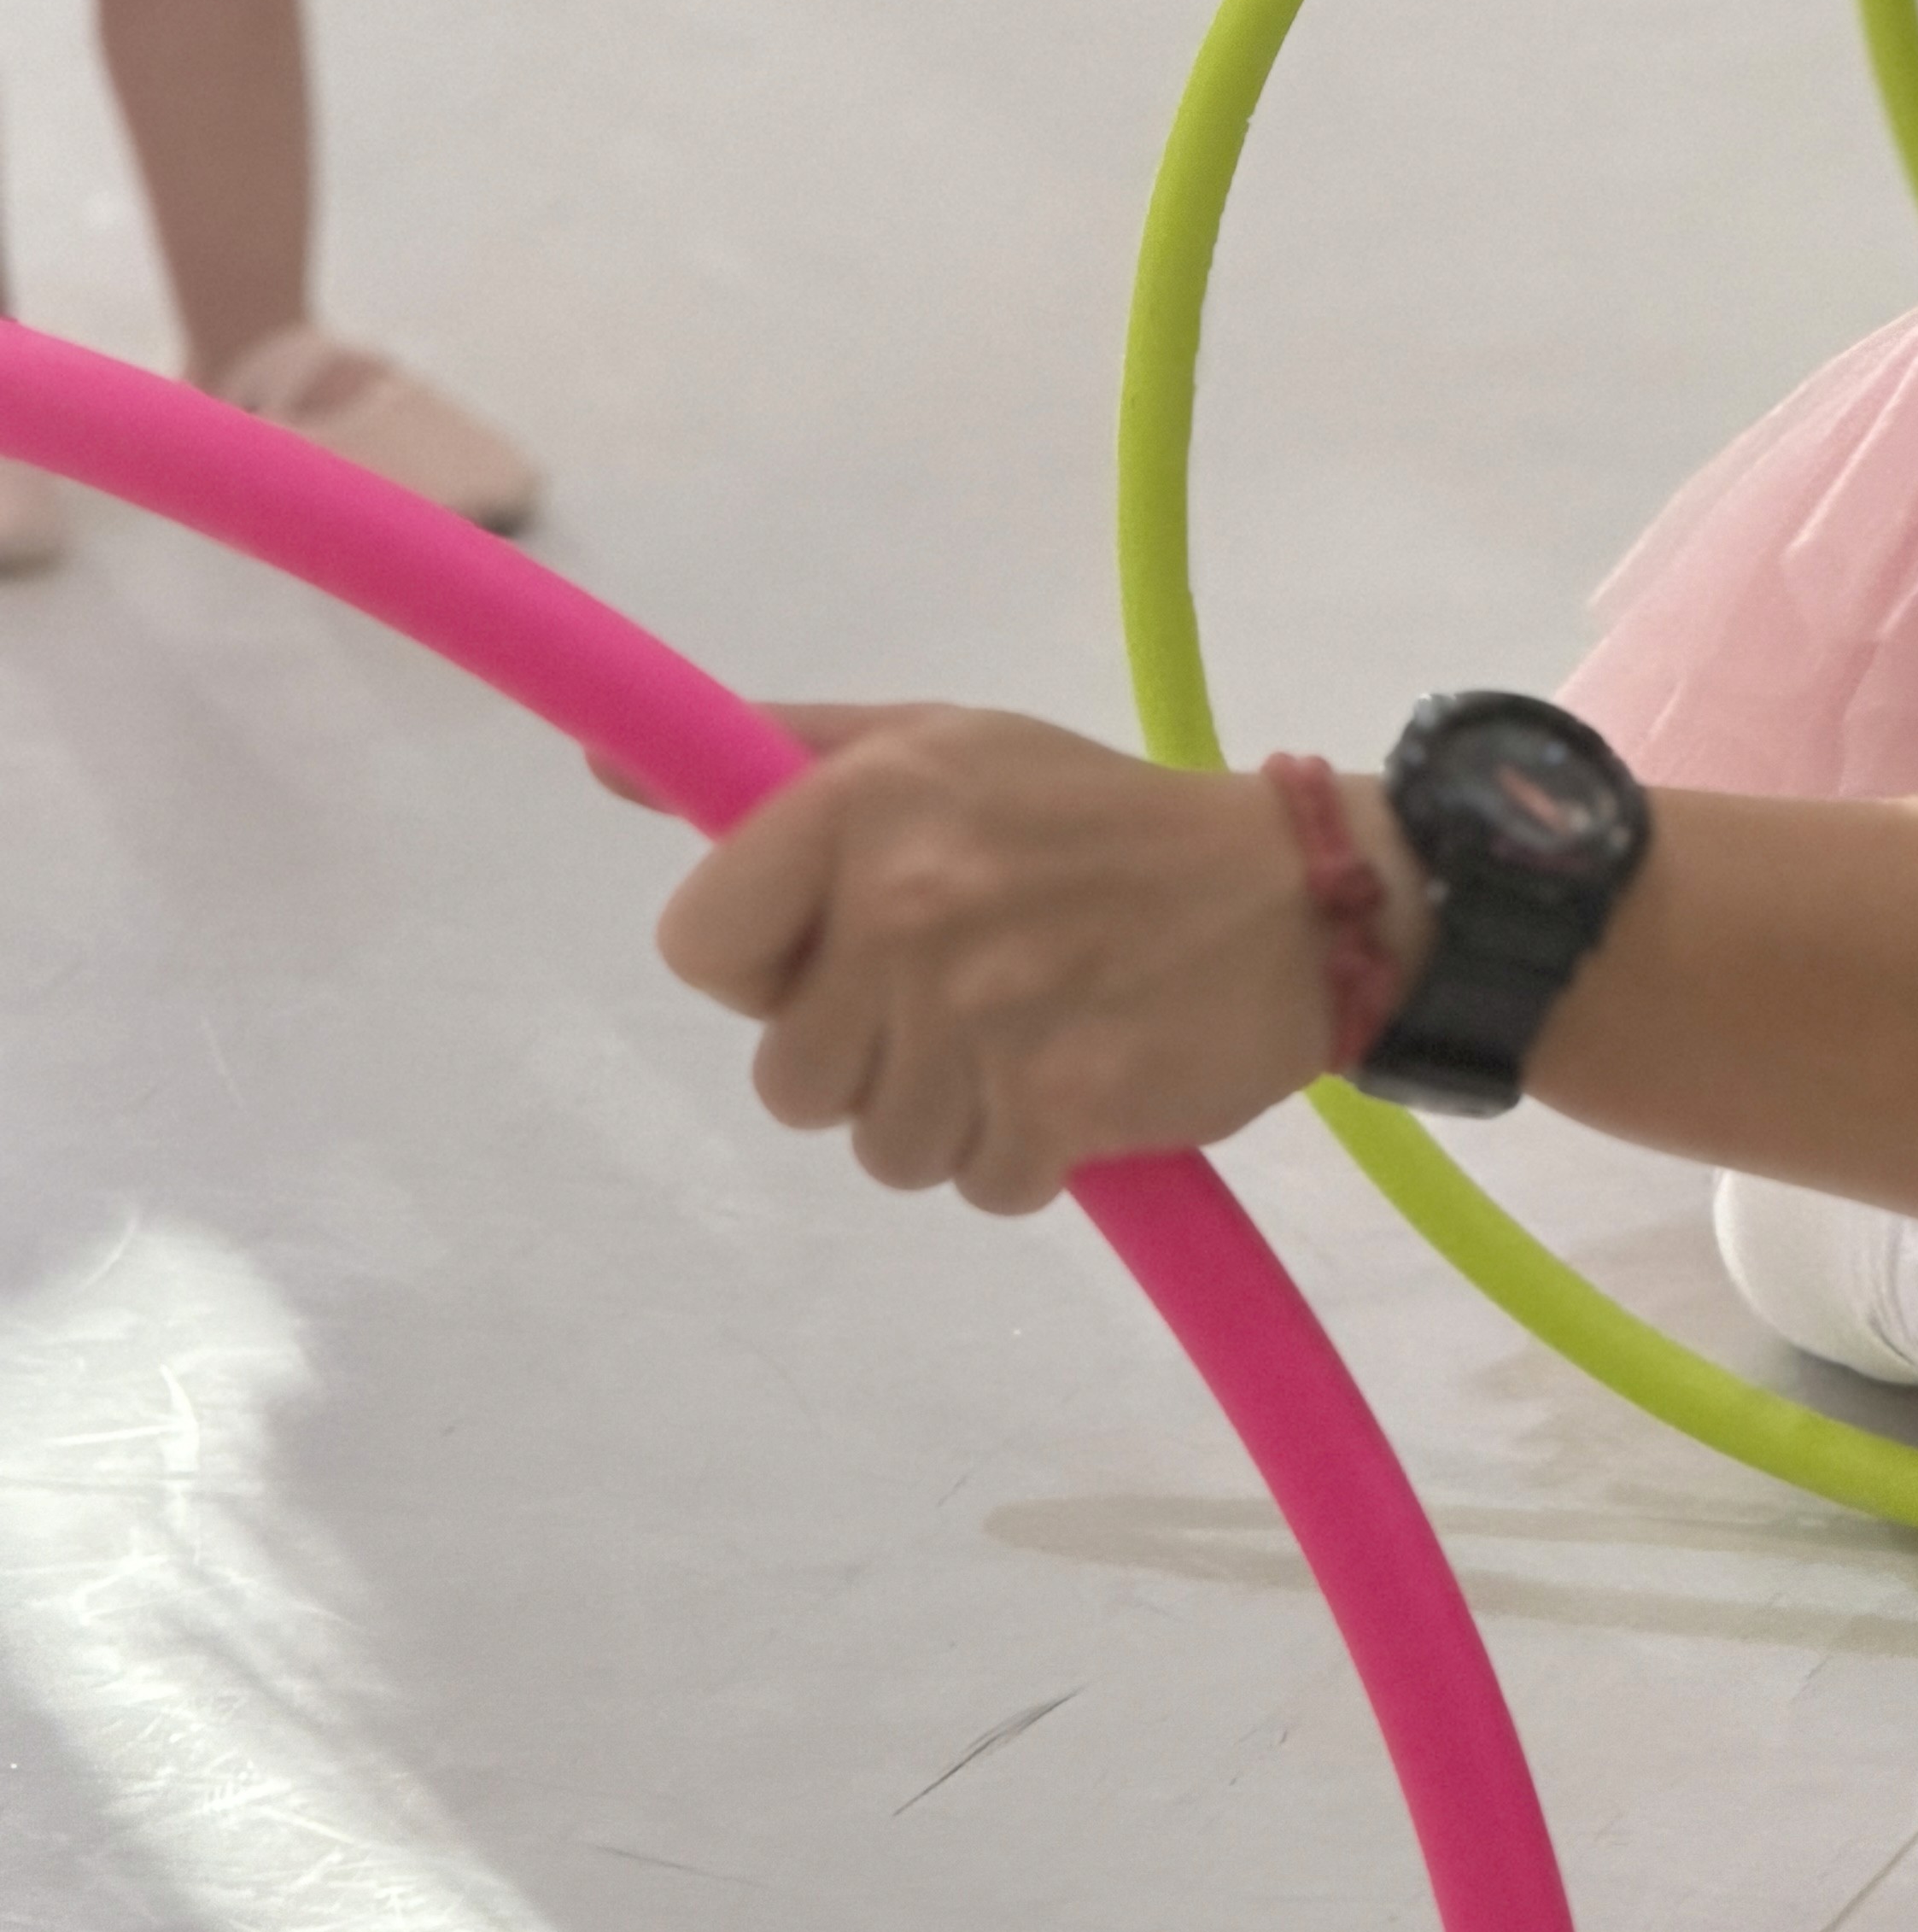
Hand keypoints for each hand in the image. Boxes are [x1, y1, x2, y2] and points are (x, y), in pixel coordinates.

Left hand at [651, 705, 1413, 1214]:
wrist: (1296, 895)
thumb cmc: (1095, 817)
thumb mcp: (941, 745)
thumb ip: (776, 754)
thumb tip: (608, 762)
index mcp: (865, 803)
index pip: (701, 949)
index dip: (765, 969)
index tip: (842, 951)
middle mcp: (911, 903)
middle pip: (787, 1079)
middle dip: (866, 1060)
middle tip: (961, 1000)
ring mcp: (985, 1011)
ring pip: (881, 1146)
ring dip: (950, 1115)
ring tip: (1029, 1035)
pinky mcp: (1062, 1103)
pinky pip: (981, 1186)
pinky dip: (1028, 1157)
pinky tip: (1079, 1078)